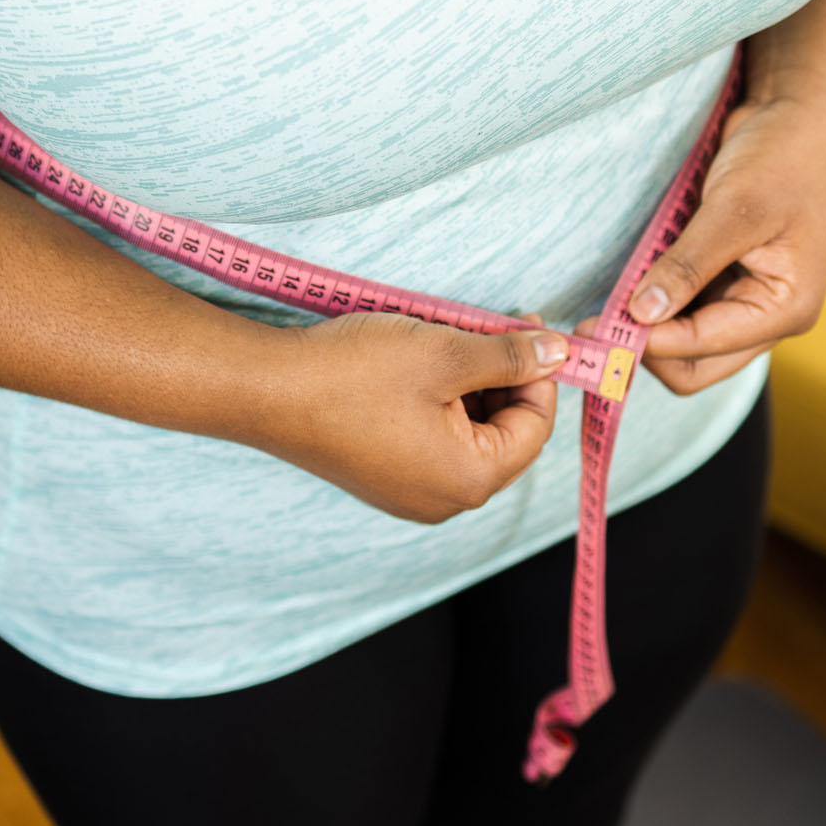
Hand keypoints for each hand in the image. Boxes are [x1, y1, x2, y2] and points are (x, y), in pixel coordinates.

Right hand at [258, 310, 563, 523]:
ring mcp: (408, 493)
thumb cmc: (354, 374)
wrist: (267, 390)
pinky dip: (438, 402)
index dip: (541, 372)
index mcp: (469, 479)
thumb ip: (511, 357)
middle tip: (490, 325)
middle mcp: (443, 500)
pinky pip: (431, 440)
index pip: (536, 425)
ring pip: (466, 433)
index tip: (530, 326)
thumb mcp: (446, 353)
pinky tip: (418, 365)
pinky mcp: (380, 477)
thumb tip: (559, 353)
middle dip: (504, 378)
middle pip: (503, 433)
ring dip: (469, 385)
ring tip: (448, 338)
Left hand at [575, 93, 825, 395]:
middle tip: (594, 325)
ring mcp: (748, 299)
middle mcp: (769, 315)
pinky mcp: (727, 279)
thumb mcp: (735, 209)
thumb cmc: (784, 156)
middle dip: (646, 350)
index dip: (647, 342)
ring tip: (606, 302)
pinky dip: (655, 304)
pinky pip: (685, 311)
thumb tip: (642, 314)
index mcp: (786, 308)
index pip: (703, 349)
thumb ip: (689, 264)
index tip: (595, 326)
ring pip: (686, 343)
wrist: (799, 113)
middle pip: (695, 365)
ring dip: (647, 328)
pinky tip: (629, 283)